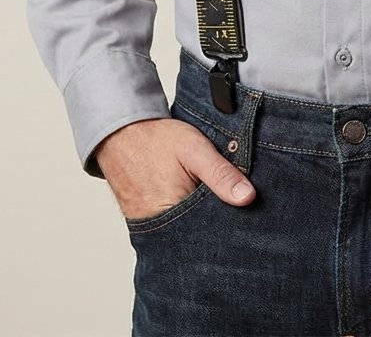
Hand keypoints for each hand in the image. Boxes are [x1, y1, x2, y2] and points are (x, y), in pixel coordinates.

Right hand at [94, 117, 256, 219]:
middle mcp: (159, 227)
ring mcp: (150, 228)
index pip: (212, 232)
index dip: (232, 222)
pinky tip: (198, 203)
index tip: (248, 213)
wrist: (123, 134)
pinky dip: (188, 218)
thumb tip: (248, 198)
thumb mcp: (196, 149)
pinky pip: (174, 227)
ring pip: (187, 233)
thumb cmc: (158, 140)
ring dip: (204, 221)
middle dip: (219, 224)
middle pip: (200, 235)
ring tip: (215, 202)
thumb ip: (221, 174)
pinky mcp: (147, 222)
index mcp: (173, 212)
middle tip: (236, 208)